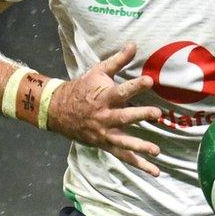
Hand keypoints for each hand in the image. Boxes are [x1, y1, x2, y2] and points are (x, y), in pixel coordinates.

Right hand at [47, 42, 162, 175]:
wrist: (57, 111)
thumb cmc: (82, 88)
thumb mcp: (97, 72)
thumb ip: (118, 60)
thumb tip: (134, 44)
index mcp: (104, 97)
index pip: (122, 90)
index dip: (135, 85)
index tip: (149, 80)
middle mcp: (105, 116)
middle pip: (124, 117)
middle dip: (140, 115)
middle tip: (157, 114)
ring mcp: (105, 133)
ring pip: (124, 142)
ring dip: (140, 146)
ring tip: (157, 151)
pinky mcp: (105, 144)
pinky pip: (124, 156)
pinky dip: (139, 164)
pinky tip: (155, 171)